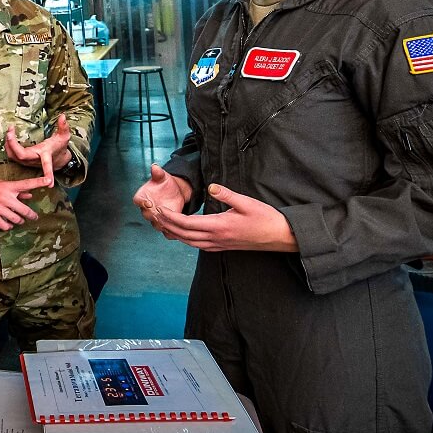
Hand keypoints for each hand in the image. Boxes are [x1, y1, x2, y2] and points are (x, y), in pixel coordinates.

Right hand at [0, 171, 51, 230]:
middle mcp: (4, 197)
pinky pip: (5, 226)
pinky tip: (7, 223)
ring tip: (18, 220)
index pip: (26, 184)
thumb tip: (30, 195)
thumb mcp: (1, 185)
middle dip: (31, 215)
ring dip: (19, 221)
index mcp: (8, 187)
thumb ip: (17, 191)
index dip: (38, 182)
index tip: (48, 181)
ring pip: (16, 220)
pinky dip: (8, 226)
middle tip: (34, 217)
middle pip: (24, 210)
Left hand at [5, 113, 73, 184]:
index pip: (44, 163)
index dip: (39, 165)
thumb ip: (63, 127)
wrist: (57, 159)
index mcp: (46, 154)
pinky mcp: (23, 161)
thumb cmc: (59, 147)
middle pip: (20, 156)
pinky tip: (9, 137)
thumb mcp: (64, 136)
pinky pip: (12, 155)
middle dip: (12, 144)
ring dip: (8, 144)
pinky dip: (8, 146)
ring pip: (13, 156)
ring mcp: (27, 161)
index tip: (41, 172)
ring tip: (9, 131)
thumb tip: (63, 116)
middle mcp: (35, 159)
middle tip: (10, 131)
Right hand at [132, 163, 191, 236]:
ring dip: (162, 224)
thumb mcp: (162, 176)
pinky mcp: (164, 223)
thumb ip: (157, 173)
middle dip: (153, 215)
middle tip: (160, 214)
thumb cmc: (164, 183)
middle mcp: (146, 208)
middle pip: (146, 214)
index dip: (142, 203)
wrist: (173, 192)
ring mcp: (155, 217)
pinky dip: (169, 231)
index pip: (138, 201)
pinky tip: (176, 228)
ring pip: (156, 224)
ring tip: (169, 222)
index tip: (149, 203)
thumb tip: (155, 166)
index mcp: (142, 197)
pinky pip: (165, 229)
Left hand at [152, 182, 298, 252]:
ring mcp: (218, 245)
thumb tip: (211, 186)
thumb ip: (227, 194)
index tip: (159, 209)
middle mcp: (215, 238)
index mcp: (219, 226)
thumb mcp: (246, 202)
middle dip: (166, 225)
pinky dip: (186, 239)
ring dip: (174, 233)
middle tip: (154, 215)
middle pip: (183, 235)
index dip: (170, 217)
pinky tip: (181, 233)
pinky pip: (198, 245)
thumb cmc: (265, 218)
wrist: (279, 236)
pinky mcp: (222, 247)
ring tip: (162, 224)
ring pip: (189, 242)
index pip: (187, 224)